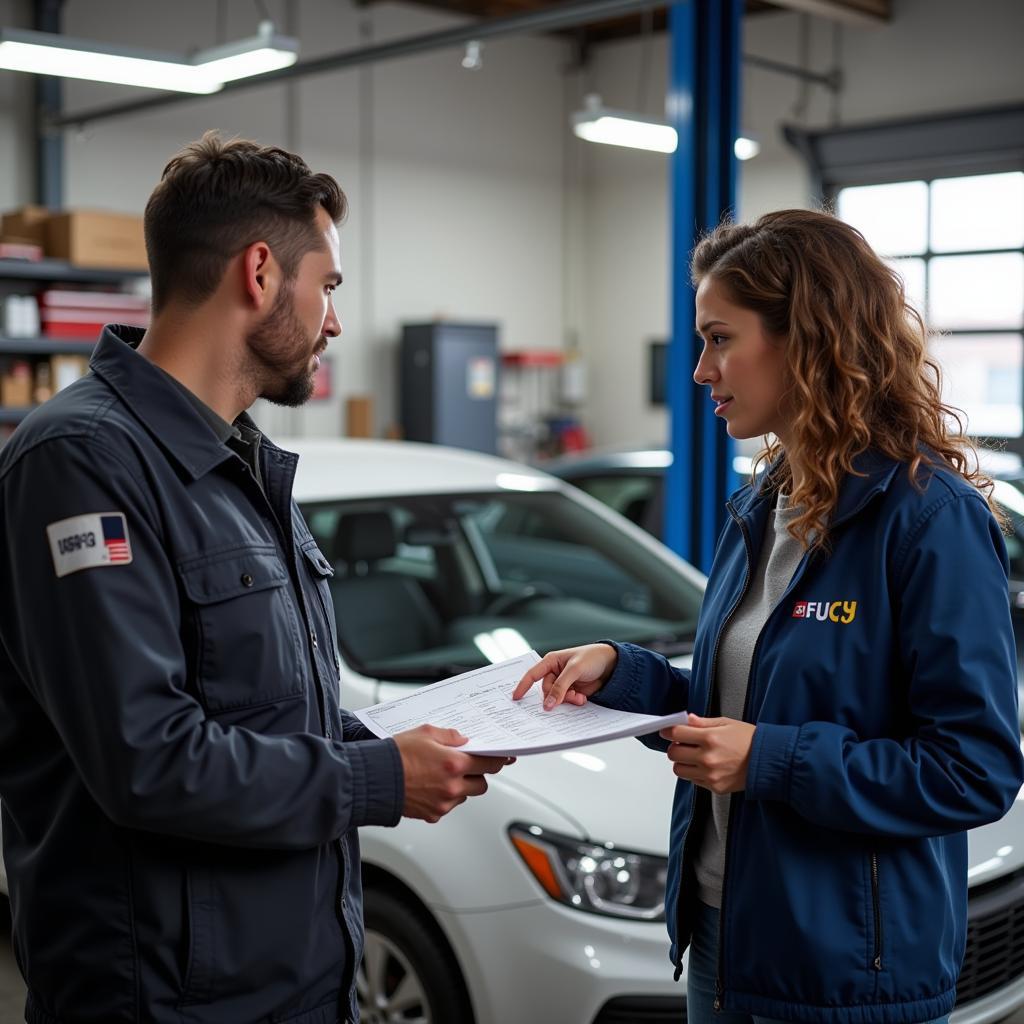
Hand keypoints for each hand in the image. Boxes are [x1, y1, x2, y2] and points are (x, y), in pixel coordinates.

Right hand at [393, 724, 513, 822]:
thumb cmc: (396, 755)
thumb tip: (463, 739)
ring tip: (440, 775)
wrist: (375, 779)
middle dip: (477, 775)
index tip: (503, 758)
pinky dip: (444, 798)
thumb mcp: (425, 733)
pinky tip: (430, 787)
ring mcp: (443, 803)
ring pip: (465, 796)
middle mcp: (452, 787)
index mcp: (454, 764)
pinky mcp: (433, 815)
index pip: (489, 764)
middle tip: (465, 766)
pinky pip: (448, 807)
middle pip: (481, 784)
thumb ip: (450, 735)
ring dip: (461, 787)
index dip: (498, 760)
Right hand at [511, 644, 617, 709]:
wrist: (612, 665)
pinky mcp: (572, 691)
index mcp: (551, 661)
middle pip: (546, 691)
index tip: (516, 698)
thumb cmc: (592, 658)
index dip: (523, 686)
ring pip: (556, 698)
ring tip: (579, 697)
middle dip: (556, 696)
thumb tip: (548, 704)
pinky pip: (566, 701)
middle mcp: (555, 672)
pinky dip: (574, 702)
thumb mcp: (574, 670)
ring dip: (567, 700)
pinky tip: (582, 698)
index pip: (532, 674)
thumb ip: (560, 687)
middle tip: (569, 697)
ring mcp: (564, 683)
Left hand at [660, 715, 755, 793]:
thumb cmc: (750, 741)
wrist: (768, 762)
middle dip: (675, 747)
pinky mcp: (715, 787)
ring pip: (679, 770)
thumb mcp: (727, 723)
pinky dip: (695, 773)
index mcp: (710, 738)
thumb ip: (703, 722)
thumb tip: (686, 720)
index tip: (668, 731)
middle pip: (673, 754)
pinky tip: (707, 766)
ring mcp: (711, 775)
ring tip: (694, 756)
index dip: (669, 731)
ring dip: (682, 762)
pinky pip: (693, 781)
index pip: (676, 734)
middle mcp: (708, 758)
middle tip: (683, 743)